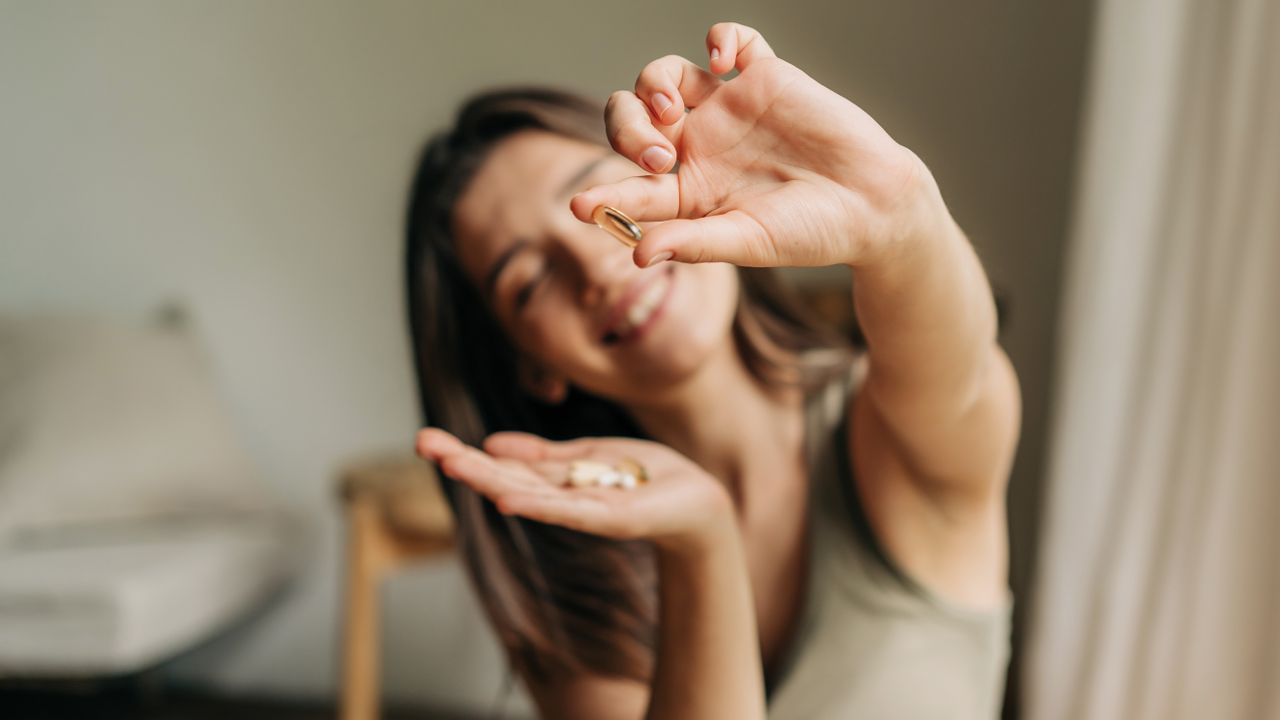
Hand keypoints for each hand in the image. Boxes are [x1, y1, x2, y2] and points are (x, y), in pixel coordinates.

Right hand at [416, 428, 734, 554]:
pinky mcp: (611, 517)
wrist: (697, 501)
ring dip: (488, 478)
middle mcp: (561, 497)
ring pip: (528, 492)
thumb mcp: (589, 455)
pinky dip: (537, 504)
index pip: (502, 464)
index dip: (465, 452)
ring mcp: (583, 509)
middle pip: (504, 477)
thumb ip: (544, 454)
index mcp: (555, 479)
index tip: (426, 439)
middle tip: (421, 443)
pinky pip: (568, 510)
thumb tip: (493, 444)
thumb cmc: (646, 478)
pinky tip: (506, 497)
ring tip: (451, 463)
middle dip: (463, 461)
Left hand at [570, 22, 938, 268]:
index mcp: (687, 191)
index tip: (579, 207)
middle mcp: (699, 145)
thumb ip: (693, 244)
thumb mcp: (748, 242)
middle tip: (657, 157)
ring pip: (665, 76)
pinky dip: (721, 37)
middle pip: (633, 119)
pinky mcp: (765, 78)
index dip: (602, 196)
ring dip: (652, 85)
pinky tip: (724, 60)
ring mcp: (728, 108)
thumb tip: (637, 256)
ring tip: (672, 111)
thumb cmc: (811, 233)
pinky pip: (732, 41)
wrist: (872, 205)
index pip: (631, 187)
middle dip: (626, 131)